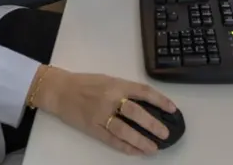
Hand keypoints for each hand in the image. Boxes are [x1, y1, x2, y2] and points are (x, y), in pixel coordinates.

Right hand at [35, 66, 177, 155]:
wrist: (59, 90)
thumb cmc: (86, 83)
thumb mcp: (108, 80)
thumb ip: (125, 89)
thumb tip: (147, 103)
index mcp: (116, 84)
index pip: (143, 91)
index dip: (160, 100)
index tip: (173, 109)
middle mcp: (109, 98)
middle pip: (135, 112)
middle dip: (152, 124)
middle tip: (165, 133)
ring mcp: (100, 114)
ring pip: (124, 130)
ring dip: (140, 140)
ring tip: (153, 148)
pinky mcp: (92, 128)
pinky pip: (111, 139)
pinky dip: (124, 146)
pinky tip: (135, 151)